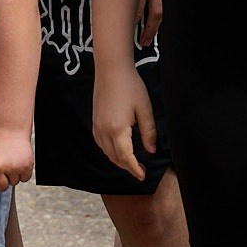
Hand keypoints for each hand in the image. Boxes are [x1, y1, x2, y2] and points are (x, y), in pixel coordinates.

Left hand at [0, 128, 34, 191]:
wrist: (8, 129)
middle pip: (1, 188)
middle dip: (2, 180)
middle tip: (1, 167)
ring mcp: (12, 167)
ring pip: (14, 183)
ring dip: (12, 175)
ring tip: (9, 160)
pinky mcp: (25, 166)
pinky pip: (24, 179)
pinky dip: (23, 172)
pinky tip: (17, 161)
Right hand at [91, 62, 154, 180]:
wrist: (111, 70)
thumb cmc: (130, 87)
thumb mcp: (145, 110)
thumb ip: (149, 132)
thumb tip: (151, 151)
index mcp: (117, 129)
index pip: (126, 157)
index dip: (134, 169)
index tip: (143, 176)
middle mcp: (104, 130)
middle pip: (114, 157)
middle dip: (127, 167)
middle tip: (140, 171)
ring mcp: (97, 126)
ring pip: (106, 152)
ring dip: (118, 160)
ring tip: (131, 163)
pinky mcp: (95, 121)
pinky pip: (100, 143)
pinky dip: (109, 151)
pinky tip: (118, 150)